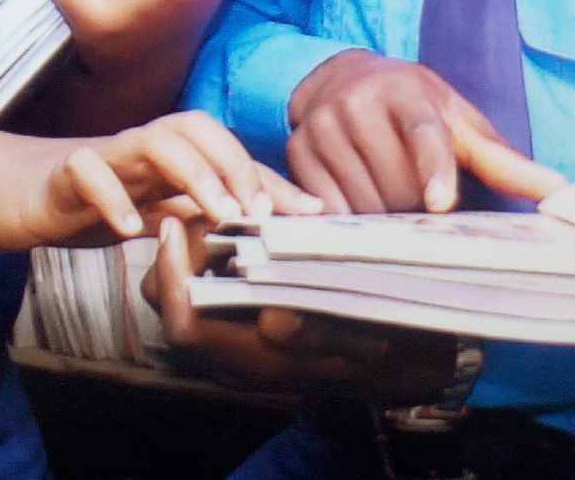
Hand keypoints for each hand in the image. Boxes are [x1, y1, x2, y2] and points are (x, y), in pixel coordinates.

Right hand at [0, 109, 319, 252]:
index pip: (231, 154)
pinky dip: (114, 198)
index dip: (271, 181)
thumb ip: (208, 217)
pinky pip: (90, 172)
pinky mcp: (66, 172)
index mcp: (173, 154)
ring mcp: (107, 154)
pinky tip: (133, 230)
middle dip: (235, 164)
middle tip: (259, 213)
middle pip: (199, 127)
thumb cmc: (99, 201)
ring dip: (192, 174)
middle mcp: (145, 145)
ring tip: (216, 214)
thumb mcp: (160, 213)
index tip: (309, 215)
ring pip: (155, 140)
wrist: (19, 193)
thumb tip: (269, 231)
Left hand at [145, 214, 457, 401]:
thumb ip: (322, 335)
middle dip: (173, 257)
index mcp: (259, 366)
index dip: (172, 277)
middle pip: (171, 311)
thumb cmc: (390, 341)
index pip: (186, 327)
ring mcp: (235, 348)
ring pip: (181, 300)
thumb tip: (272, 323)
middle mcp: (236, 362)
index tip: (180, 223)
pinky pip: (202, 294)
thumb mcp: (371, 339)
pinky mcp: (241, 330)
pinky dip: (205, 261)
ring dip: (188, 256)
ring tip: (216, 216)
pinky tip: (233, 232)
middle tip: (199, 210)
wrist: (403, 360)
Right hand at [286, 51, 565, 212]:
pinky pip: (329, 210)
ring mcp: (322, 125)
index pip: (424, 133)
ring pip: (363, 203)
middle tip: (416, 188)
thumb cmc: (414, 105)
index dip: (434, 168)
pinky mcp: (296, 150)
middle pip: (397, 186)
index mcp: (407, 90)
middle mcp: (358, 101)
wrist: (345, 77)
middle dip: (413, 202)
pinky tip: (358, 193)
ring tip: (386, 184)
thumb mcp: (458, 122)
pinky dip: (350, 215)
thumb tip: (560, 190)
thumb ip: (503, 159)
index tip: (441, 202)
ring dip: (383, 212)